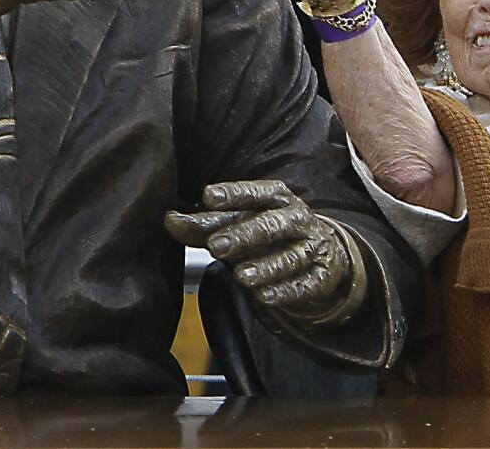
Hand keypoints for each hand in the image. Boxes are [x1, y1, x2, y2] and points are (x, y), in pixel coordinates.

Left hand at [164, 180, 354, 312]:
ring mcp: (312, 247)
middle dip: (244, 234)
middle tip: (216, 246)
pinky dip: (286, 292)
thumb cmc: (268, 233)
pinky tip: (265, 297)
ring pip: (291, 256)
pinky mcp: (322, 276)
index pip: (256, 192)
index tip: (208, 196)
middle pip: (272, 224)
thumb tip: (168, 219)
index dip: (234, 193)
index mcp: (276, 197)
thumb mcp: (237, 224)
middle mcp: (297, 218)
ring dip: (267, 267)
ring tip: (240, 277)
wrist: (321, 254)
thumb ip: (203, 224)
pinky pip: (306, 284)